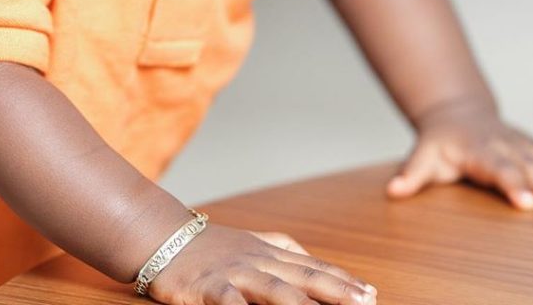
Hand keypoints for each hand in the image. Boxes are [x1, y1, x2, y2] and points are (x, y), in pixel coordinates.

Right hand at [147, 223, 375, 304]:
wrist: (160, 235)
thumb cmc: (207, 244)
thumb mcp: (248, 240)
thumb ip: (279, 247)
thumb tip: (314, 259)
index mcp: (267, 251)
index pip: (312, 267)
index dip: (342, 280)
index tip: (371, 293)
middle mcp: (256, 260)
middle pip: (303, 277)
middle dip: (337, 292)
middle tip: (366, 302)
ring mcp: (234, 273)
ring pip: (276, 290)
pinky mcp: (210, 288)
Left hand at [388, 98, 532, 210]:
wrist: (456, 113)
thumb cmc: (441, 143)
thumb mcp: (423, 156)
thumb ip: (412, 174)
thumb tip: (393, 191)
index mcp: (479, 152)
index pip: (497, 170)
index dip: (511, 185)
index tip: (526, 203)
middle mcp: (506, 147)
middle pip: (528, 167)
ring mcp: (525, 146)